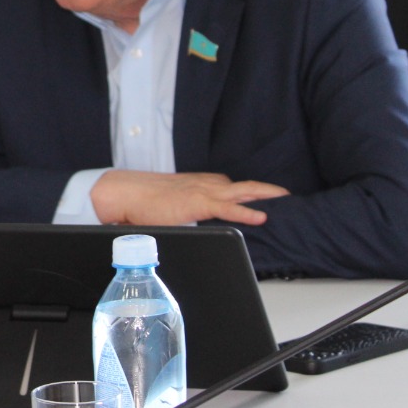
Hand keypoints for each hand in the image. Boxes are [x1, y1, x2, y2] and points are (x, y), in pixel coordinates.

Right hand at [91, 170, 289, 225]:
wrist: (124, 193)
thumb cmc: (141, 200)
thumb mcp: (168, 204)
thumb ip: (182, 211)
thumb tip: (182, 223)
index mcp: (196, 184)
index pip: (227, 186)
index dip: (246, 192)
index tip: (261, 196)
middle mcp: (202, 184)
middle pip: (240, 186)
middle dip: (263, 190)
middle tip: (283, 194)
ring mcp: (202, 191)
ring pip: (241, 192)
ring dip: (263, 195)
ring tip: (283, 199)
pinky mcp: (198, 203)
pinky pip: (229, 208)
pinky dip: (246, 212)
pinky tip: (262, 217)